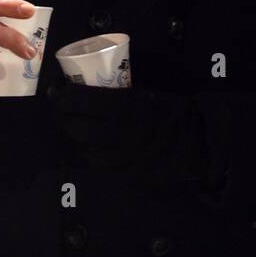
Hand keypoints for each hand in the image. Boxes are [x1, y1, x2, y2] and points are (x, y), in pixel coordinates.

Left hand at [48, 82, 219, 188]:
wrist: (198, 143)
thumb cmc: (176, 112)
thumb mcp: (149, 94)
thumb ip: (122, 94)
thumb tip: (95, 85)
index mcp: (125, 107)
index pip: (80, 102)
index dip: (62, 96)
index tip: (57, 90)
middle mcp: (117, 133)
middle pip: (76, 126)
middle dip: (64, 117)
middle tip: (62, 108)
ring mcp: (119, 156)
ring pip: (84, 146)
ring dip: (76, 135)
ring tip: (76, 124)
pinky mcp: (123, 172)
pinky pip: (98, 161)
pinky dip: (91, 151)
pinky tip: (93, 144)